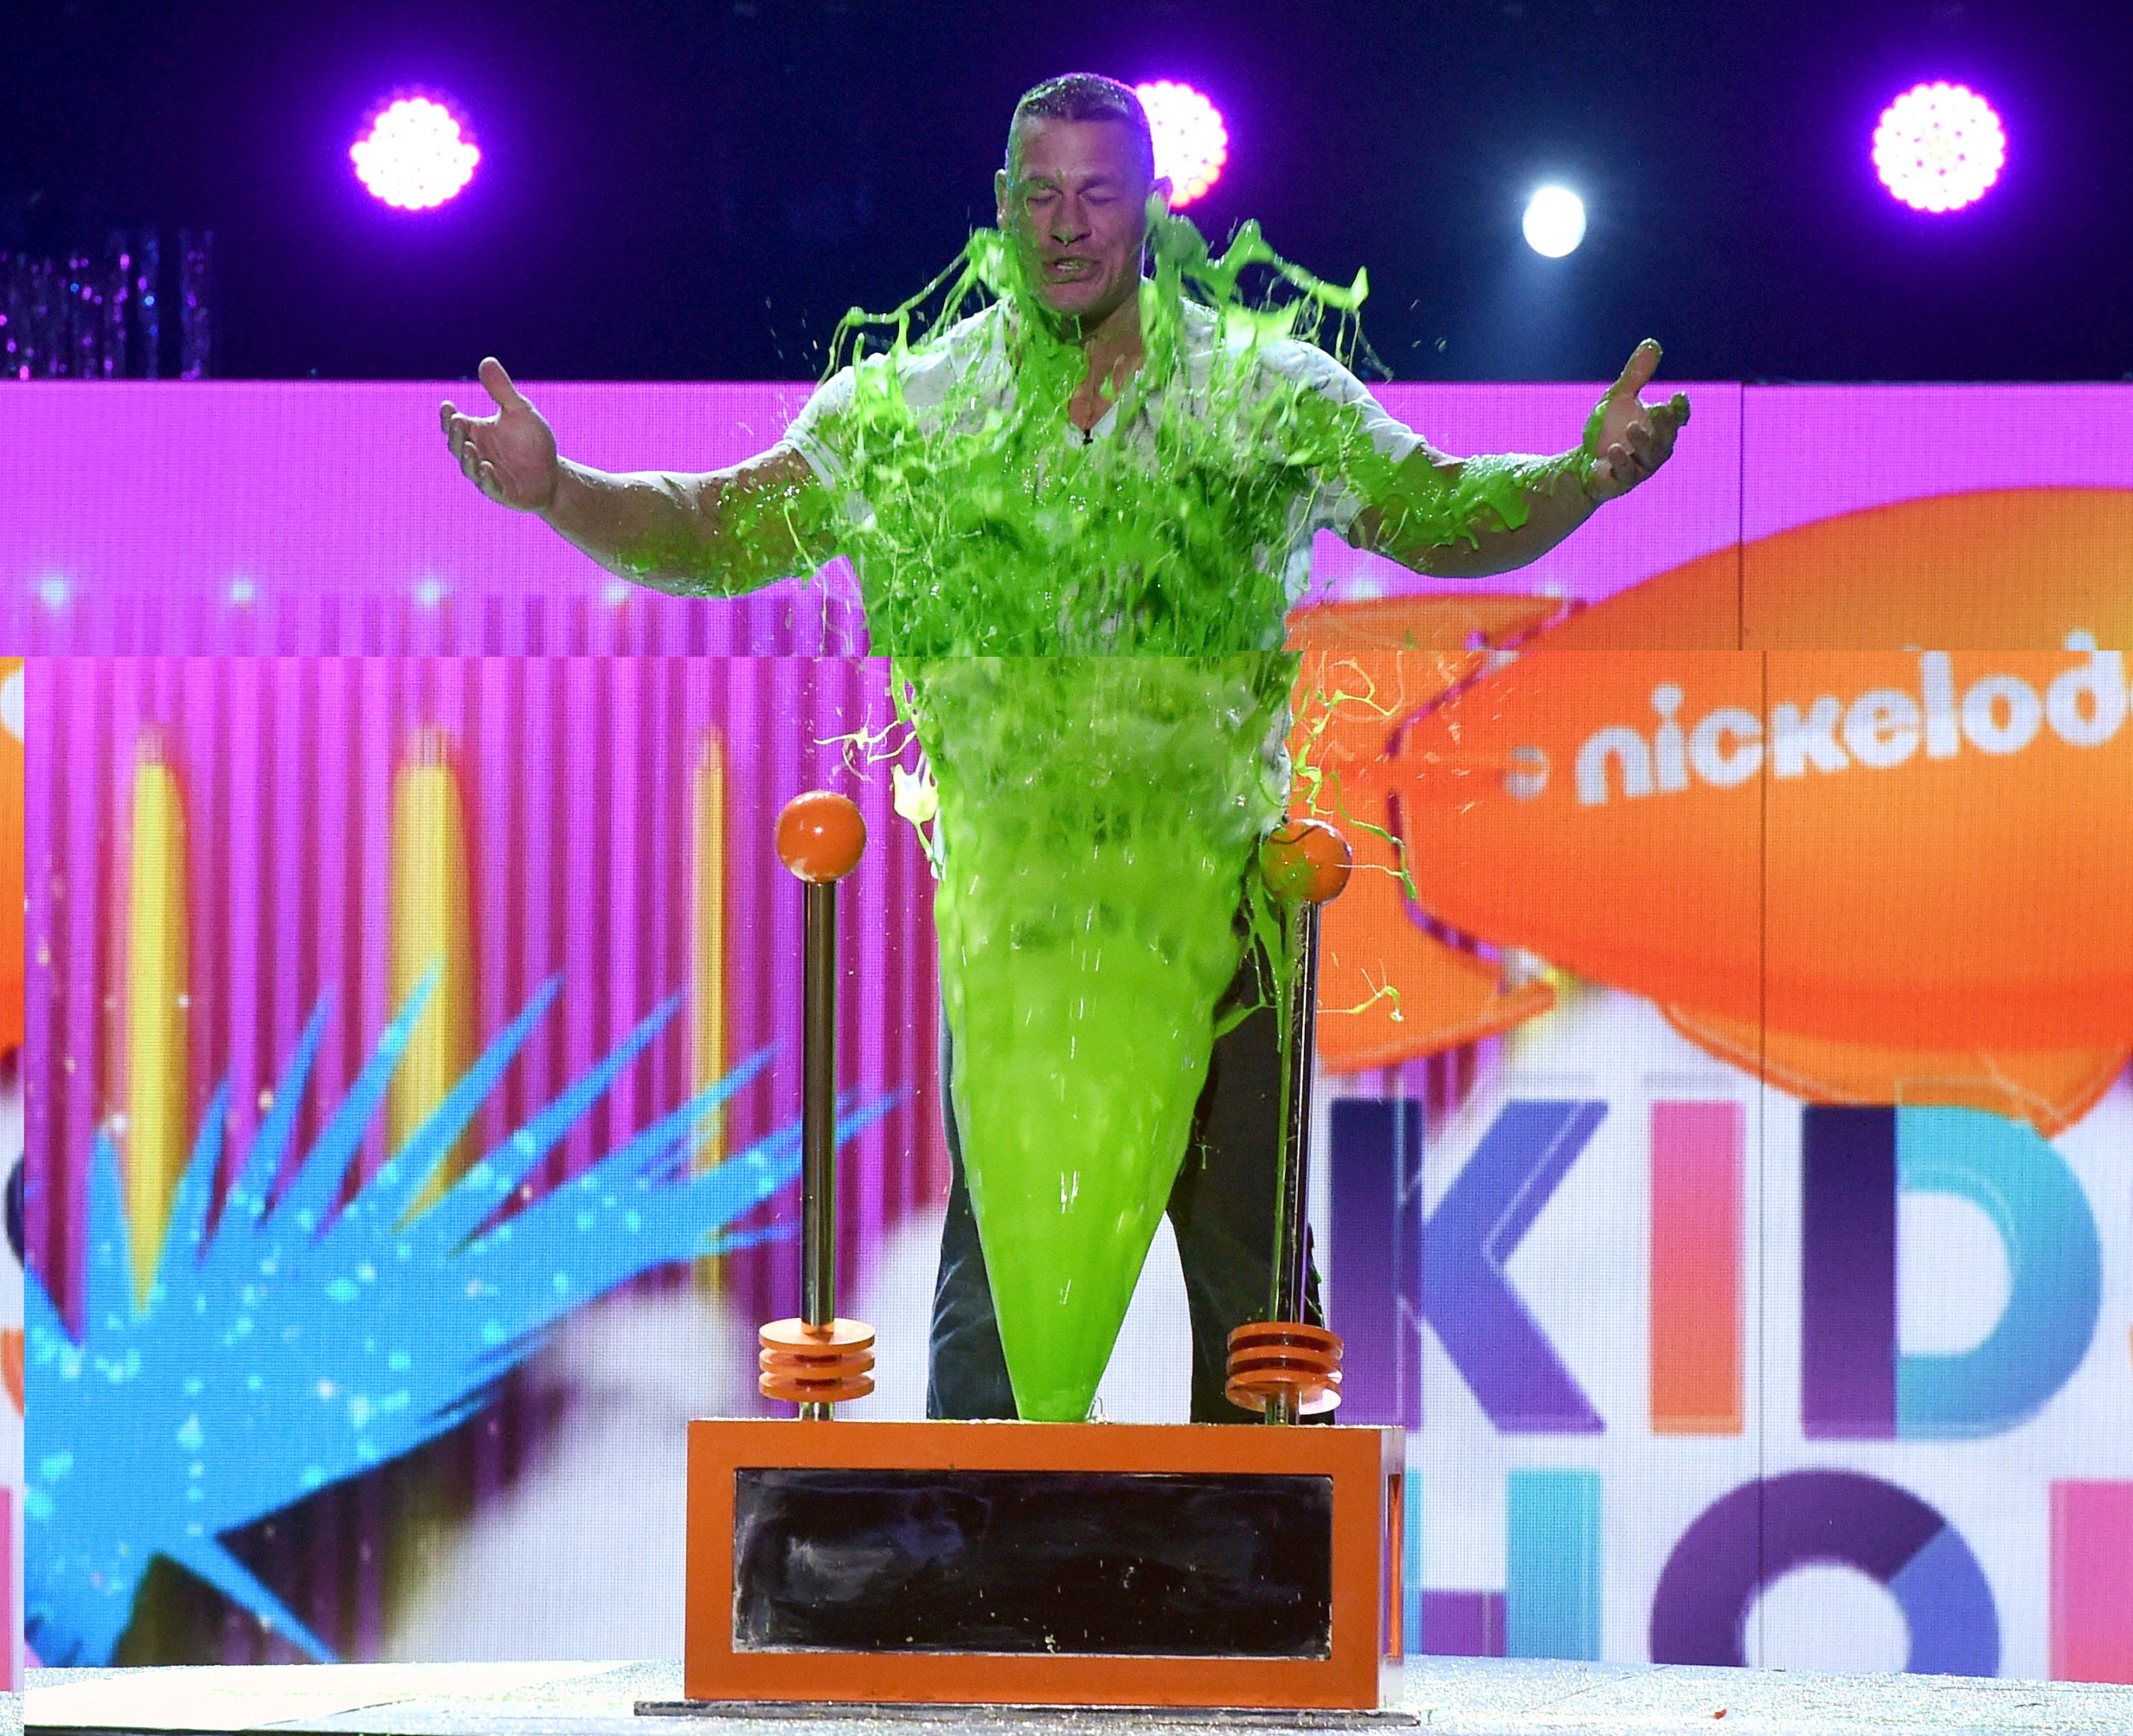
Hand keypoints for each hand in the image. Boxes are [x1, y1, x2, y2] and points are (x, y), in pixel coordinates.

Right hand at [440, 357, 560, 512]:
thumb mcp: (519, 412)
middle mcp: (476, 453)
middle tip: (458, 421)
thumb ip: (502, 391)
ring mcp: (485, 474)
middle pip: (456, 444)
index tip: (448, 406)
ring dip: (467, 457)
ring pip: (468, 467)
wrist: (552, 474)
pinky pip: (488, 486)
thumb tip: (487, 361)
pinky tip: (487, 467)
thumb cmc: (532, 442)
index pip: (454, 423)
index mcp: (476, 432)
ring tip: (468, 447)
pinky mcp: (499, 492)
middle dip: (455, 434)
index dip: (447, 416)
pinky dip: (486, 478)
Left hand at [1581, 339, 1689, 503]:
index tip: (1677, 397)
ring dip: (1643, 442)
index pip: (1677, 417)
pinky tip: (1615, 449)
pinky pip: (1628, 473)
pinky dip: (1623, 461)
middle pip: (1668, 437)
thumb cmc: (1608, 428)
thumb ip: (1636, 375)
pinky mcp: (1624, 481)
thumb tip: (1652, 343)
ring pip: (1651, 457)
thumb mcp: (1619, 397)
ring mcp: (1642, 467)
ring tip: (1631, 428)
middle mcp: (1656, 448)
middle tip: (1657, 410)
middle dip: (1664, 425)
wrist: (1584, 462)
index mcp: (1659, 426)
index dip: (1680, 408)